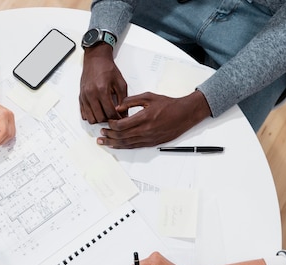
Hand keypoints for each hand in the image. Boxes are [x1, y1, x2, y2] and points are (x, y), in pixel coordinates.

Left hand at [0, 88, 15, 146]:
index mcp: (3, 114)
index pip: (4, 131)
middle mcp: (9, 115)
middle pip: (10, 133)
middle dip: (2, 140)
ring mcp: (11, 117)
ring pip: (12, 133)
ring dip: (5, 139)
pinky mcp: (10, 119)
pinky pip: (11, 130)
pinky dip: (6, 135)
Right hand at [79, 44, 127, 122]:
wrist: (96, 59)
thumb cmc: (107, 69)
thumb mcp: (120, 83)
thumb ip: (123, 99)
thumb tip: (124, 113)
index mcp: (102, 90)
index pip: (110, 112)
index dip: (117, 118)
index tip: (121, 118)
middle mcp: (91, 94)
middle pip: (100, 118)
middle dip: (108, 119)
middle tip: (114, 116)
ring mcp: (84, 97)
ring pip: (91, 119)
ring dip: (99, 119)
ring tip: (106, 114)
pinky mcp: (81, 98)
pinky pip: (84, 114)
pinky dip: (91, 116)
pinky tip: (98, 111)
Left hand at [96, 90, 211, 148]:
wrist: (184, 114)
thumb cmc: (168, 104)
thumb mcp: (149, 97)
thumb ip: (131, 101)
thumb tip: (117, 107)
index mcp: (144, 118)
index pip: (122, 125)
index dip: (112, 125)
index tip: (107, 122)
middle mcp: (146, 130)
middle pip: (122, 136)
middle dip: (109, 135)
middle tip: (101, 134)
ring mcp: (149, 138)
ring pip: (127, 144)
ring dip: (114, 143)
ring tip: (103, 142)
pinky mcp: (152, 143)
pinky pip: (134, 146)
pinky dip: (124, 146)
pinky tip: (117, 145)